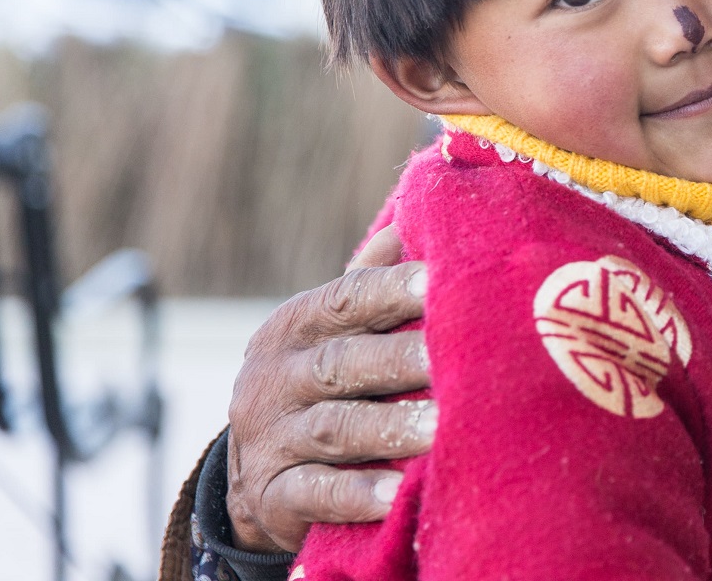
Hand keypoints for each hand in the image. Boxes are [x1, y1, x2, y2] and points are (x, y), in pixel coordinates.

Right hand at [225, 225, 433, 552]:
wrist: (259, 473)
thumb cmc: (323, 380)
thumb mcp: (334, 328)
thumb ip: (371, 279)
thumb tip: (415, 216)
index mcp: (297, 324)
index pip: (347, 298)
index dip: (392, 289)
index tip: (438, 283)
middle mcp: (276, 376)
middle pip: (344, 362)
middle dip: (401, 360)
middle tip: (452, 362)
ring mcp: (270, 437)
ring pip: (334, 428)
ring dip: (389, 428)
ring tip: (440, 429)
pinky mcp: (273, 494)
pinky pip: (313, 494)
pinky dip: (354, 494)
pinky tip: (392, 495)